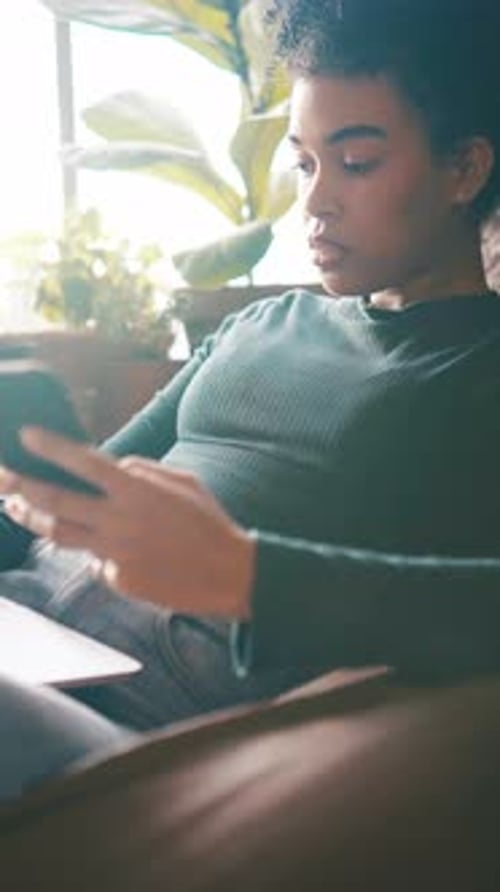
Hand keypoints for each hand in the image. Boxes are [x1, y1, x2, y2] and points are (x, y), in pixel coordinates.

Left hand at [0, 427, 254, 618]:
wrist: (229, 573)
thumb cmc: (209, 522)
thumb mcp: (184, 481)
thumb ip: (143, 469)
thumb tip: (114, 466)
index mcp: (137, 490)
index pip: (84, 462)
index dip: (52, 448)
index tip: (26, 436)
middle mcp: (120, 520)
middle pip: (57, 502)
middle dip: (22, 486)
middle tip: (3, 476)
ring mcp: (116, 553)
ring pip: (60, 534)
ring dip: (34, 519)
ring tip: (17, 508)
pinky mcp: (119, 579)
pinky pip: (95, 562)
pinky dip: (96, 553)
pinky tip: (111, 549)